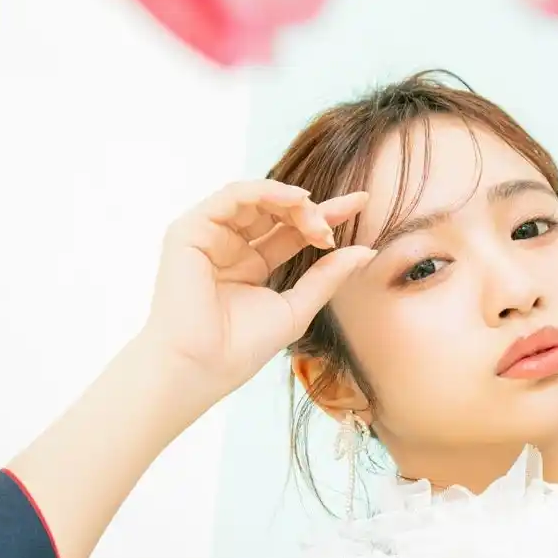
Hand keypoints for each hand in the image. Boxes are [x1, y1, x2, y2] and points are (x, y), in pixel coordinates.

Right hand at [141, 180, 372, 392]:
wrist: (203, 366)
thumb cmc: (242, 347)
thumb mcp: (297, 307)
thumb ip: (327, 276)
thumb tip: (367, 250)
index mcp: (252, 264)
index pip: (293, 230)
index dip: (326, 215)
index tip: (363, 203)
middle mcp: (231, 246)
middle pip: (277, 210)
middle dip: (312, 210)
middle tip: (333, 227)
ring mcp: (210, 235)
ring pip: (256, 198)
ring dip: (292, 202)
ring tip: (316, 220)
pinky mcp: (190, 230)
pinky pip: (232, 196)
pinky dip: (266, 192)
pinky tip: (295, 200)